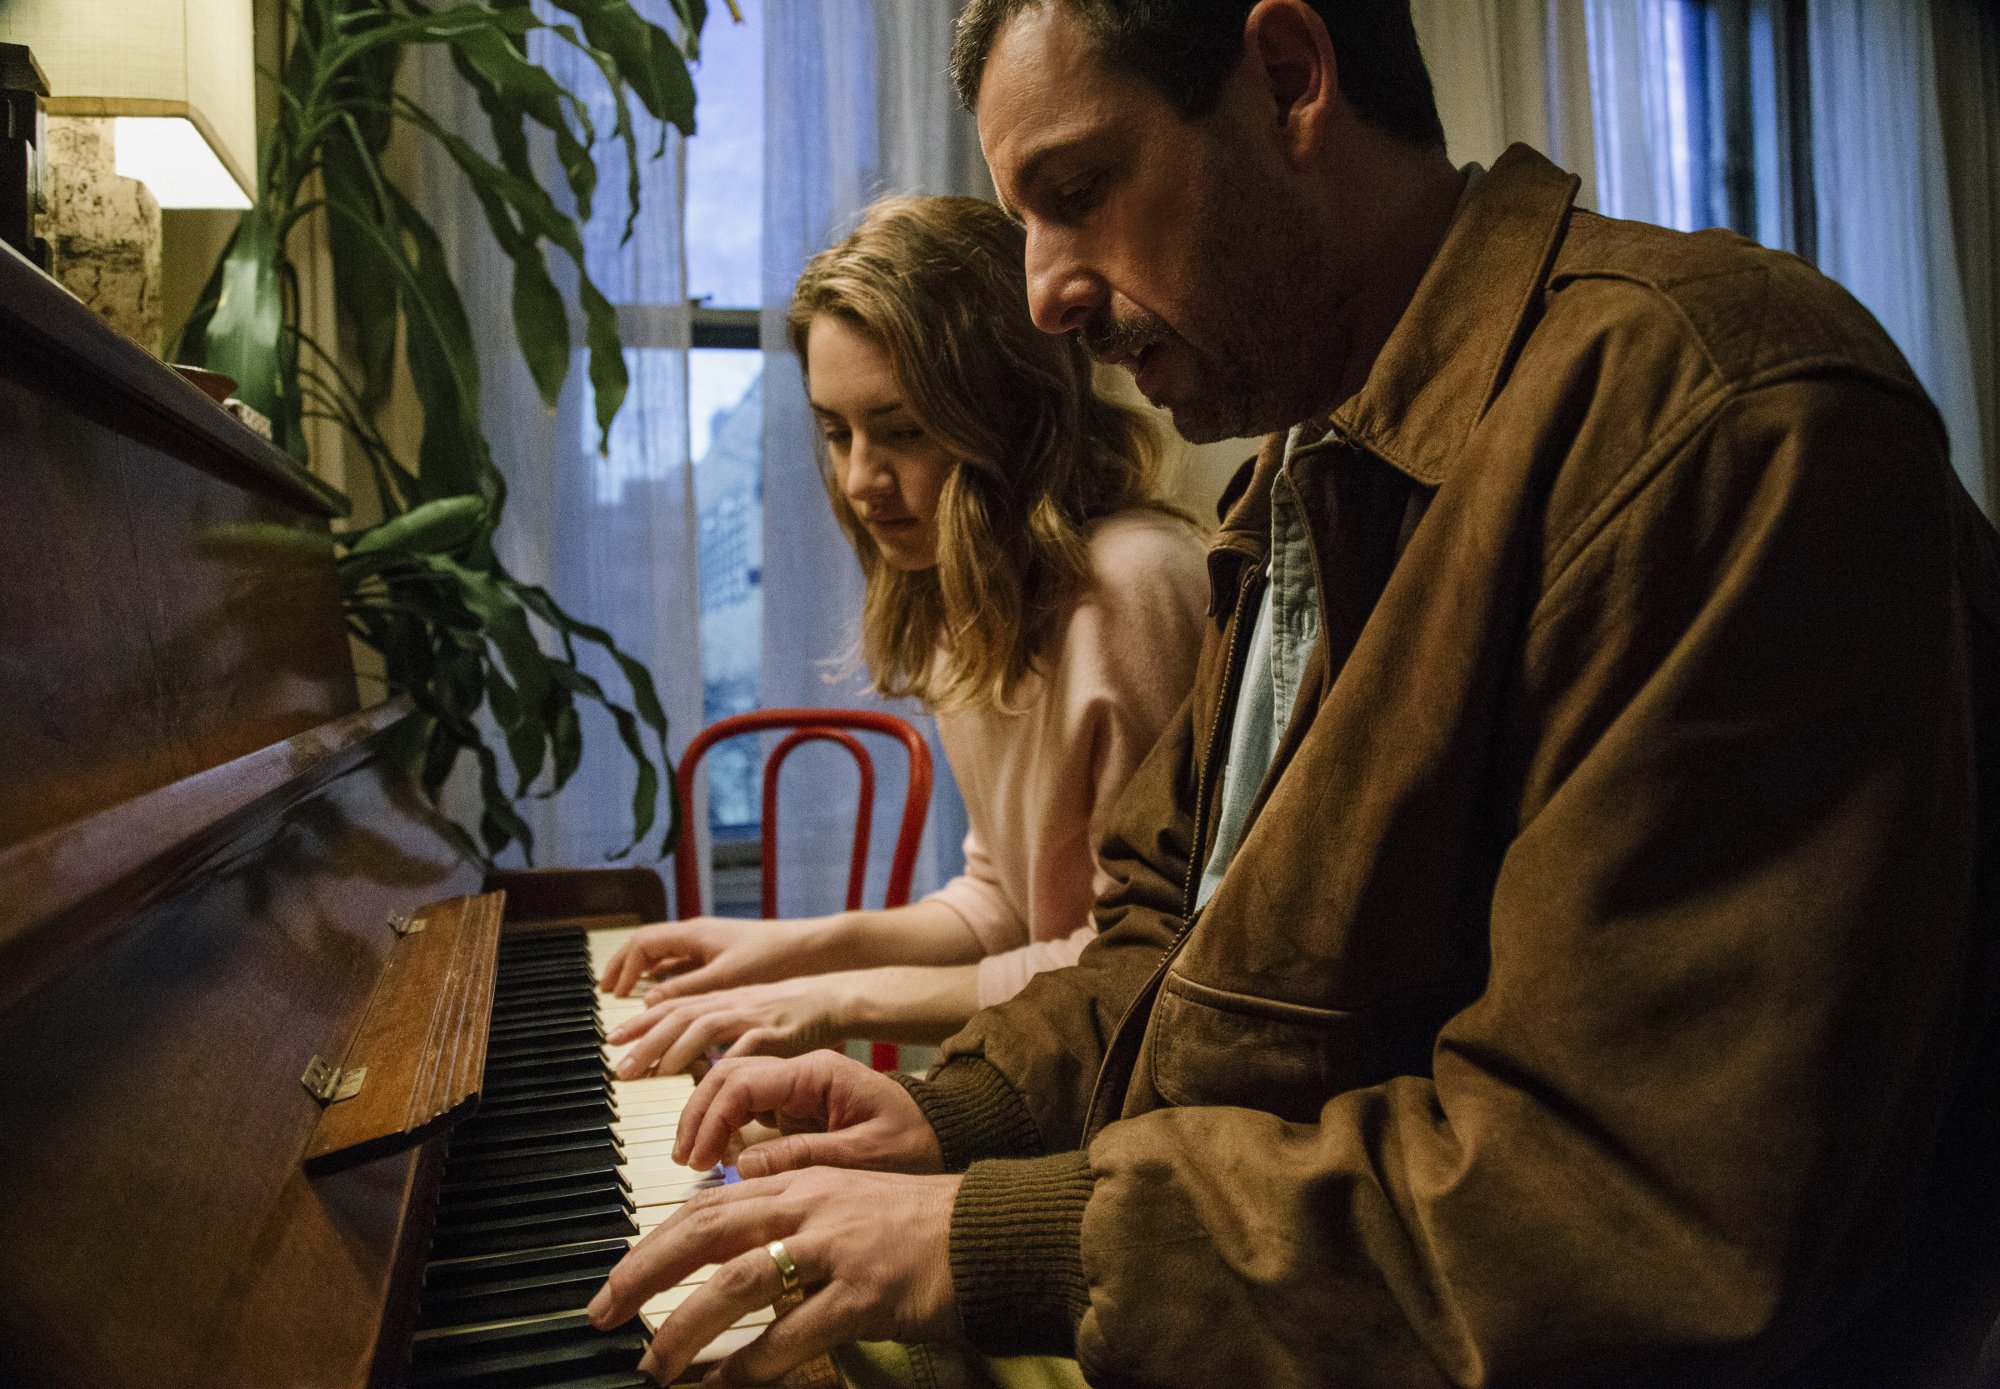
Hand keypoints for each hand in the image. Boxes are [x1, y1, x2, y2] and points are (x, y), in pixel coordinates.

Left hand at [587, 1165, 960, 1385]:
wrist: (988, 1232)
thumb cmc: (917, 1224)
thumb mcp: (844, 1202)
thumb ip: (789, 1218)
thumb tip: (729, 1254)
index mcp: (800, 1183)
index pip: (707, 1206)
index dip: (653, 1243)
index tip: (618, 1279)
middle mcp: (810, 1207)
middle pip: (705, 1232)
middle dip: (644, 1274)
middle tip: (604, 1314)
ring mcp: (836, 1249)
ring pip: (738, 1283)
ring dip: (686, 1328)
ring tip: (654, 1365)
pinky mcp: (864, 1294)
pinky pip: (792, 1334)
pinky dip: (751, 1364)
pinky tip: (725, 1384)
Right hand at [598, 916, 822, 1000]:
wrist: (816, 950)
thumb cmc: (775, 959)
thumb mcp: (727, 978)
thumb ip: (685, 989)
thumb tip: (646, 1002)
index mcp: (695, 934)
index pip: (643, 943)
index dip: (623, 967)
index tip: (613, 994)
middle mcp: (699, 936)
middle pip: (648, 947)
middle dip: (625, 969)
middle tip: (607, 991)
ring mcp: (711, 946)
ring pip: (666, 958)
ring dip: (645, 977)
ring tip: (631, 1001)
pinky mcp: (725, 959)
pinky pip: (685, 967)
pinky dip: (668, 982)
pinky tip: (668, 1003)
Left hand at [608, 975, 851, 1079]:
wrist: (833, 997)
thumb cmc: (787, 1013)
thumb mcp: (744, 1013)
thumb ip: (713, 1033)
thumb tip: (680, 1060)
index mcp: (721, 998)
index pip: (673, 1005)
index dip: (641, 1022)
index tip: (612, 1040)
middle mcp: (732, 1003)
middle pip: (682, 1017)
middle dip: (648, 1042)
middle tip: (621, 1070)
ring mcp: (755, 1017)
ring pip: (708, 1026)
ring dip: (679, 1050)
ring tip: (657, 1073)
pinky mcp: (780, 1033)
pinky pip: (750, 1045)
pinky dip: (731, 1058)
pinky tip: (714, 1075)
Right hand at [675, 1052, 943, 1176]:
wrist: (945, 1135)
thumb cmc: (915, 1142)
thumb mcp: (863, 1155)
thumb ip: (803, 1157)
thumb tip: (740, 1166)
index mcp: (818, 1072)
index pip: (744, 1081)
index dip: (713, 1119)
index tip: (699, 1159)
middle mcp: (802, 1072)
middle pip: (728, 1076)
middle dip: (699, 1115)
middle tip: (685, 1159)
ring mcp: (797, 1087)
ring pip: (733, 1088)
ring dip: (707, 1119)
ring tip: (693, 1160)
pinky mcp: (797, 1106)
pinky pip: (749, 1108)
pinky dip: (726, 1129)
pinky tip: (718, 1157)